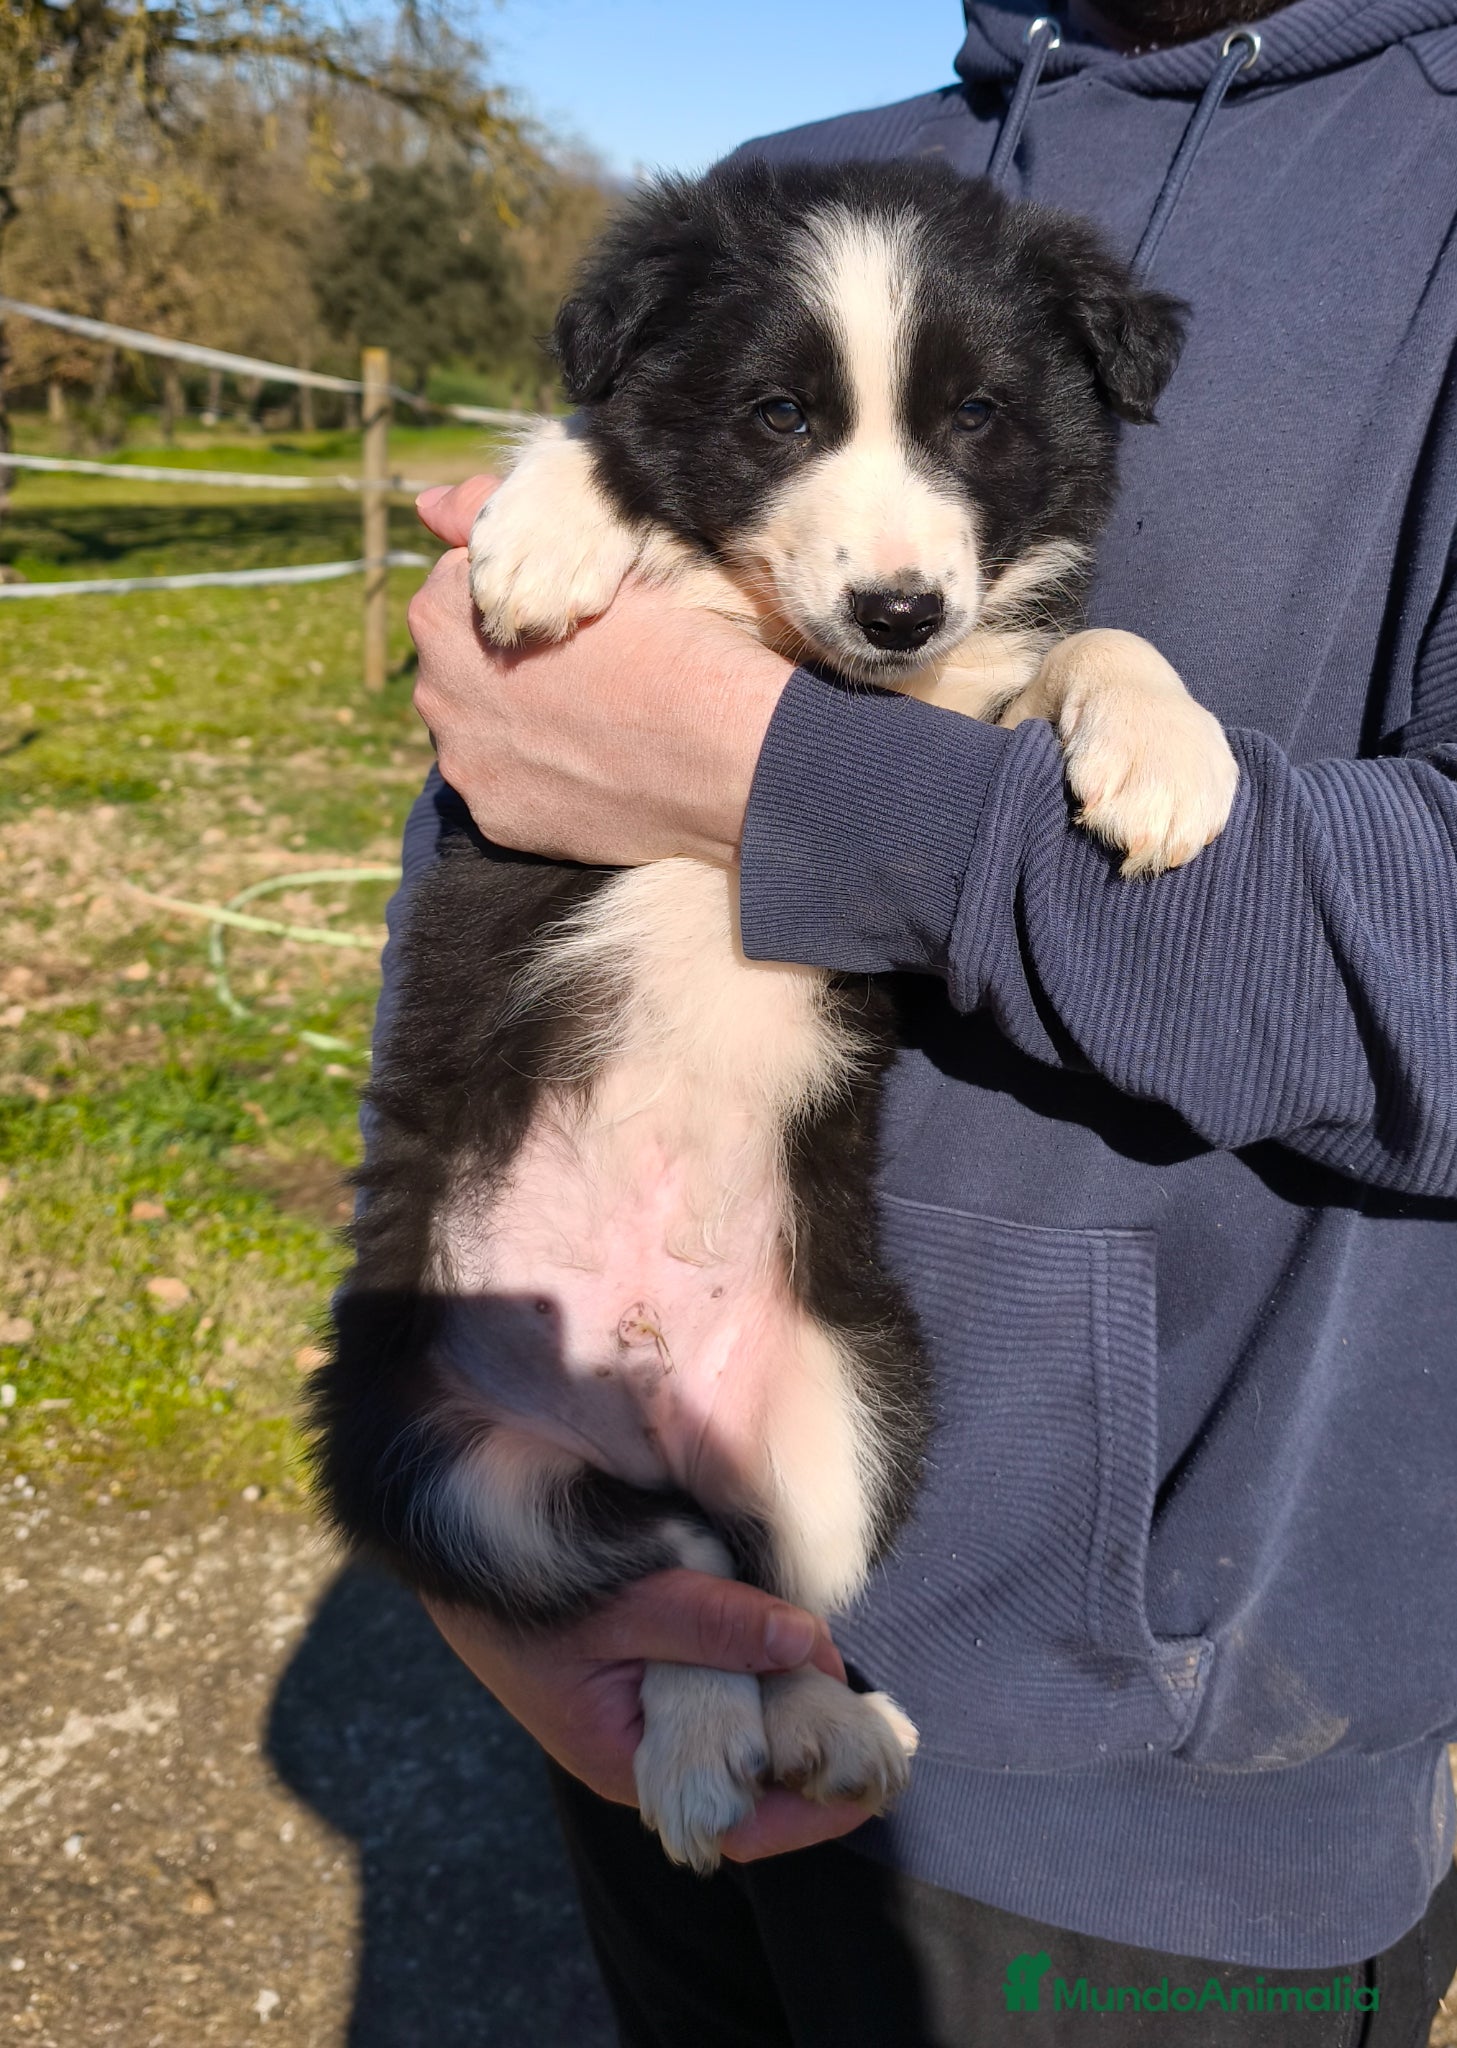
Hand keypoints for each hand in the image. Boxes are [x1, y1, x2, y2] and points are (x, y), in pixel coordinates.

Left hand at [409, 478, 794, 866]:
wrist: (726, 751)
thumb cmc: (671, 636)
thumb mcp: (589, 548)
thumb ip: (490, 519)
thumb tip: (424, 505)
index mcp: (445, 608)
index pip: (459, 592)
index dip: (523, 600)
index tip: (573, 618)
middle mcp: (435, 687)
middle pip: (460, 667)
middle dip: (509, 667)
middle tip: (588, 676)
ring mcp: (462, 761)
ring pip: (478, 732)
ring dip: (519, 727)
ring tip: (594, 728)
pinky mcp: (494, 820)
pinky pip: (505, 792)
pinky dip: (539, 784)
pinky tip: (593, 773)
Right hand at [425, 1569, 881, 1861]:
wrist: (461, 1556)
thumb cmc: (525, 1598)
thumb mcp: (622, 1608)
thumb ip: (712, 1624)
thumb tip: (810, 1644)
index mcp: (632, 1764)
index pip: (740, 1820)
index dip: (813, 1809)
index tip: (874, 1779)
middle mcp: (648, 1750)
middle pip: (750, 1775)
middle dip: (815, 1751)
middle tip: (883, 1725)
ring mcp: (651, 1712)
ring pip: (740, 1725)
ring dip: (791, 1703)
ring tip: (851, 1683)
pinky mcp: (653, 1671)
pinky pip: (721, 1684)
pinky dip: (760, 1664)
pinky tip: (793, 1638)